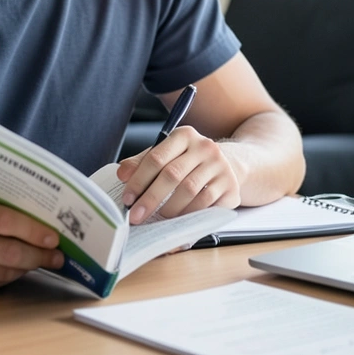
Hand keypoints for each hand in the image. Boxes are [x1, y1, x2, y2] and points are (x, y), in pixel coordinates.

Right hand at [0, 193, 63, 297]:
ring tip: (39, 262)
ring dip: (25, 268)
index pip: (4, 221)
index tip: (53, 237)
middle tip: (56, 256)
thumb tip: (30, 225)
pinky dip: (5, 278)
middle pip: (8, 252)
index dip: (33, 231)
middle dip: (39, 256)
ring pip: (2, 272)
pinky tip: (13, 271)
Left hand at [116, 126, 241, 223]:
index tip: (127, 199)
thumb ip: (142, 162)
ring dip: (169, 209)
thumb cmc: (188, 162)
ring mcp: (220, 166)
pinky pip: (206, 204)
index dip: (139, 180)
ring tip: (159, 218)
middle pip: (172, 175)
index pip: (156, 157)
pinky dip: (189, 214)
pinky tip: (179, 219)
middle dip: (150, 198)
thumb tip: (122, 174)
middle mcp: (205, 147)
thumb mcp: (166, 155)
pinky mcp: (230, 185)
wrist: (228, 165)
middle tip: (136, 216)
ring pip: (189, 191)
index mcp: (184, 135)